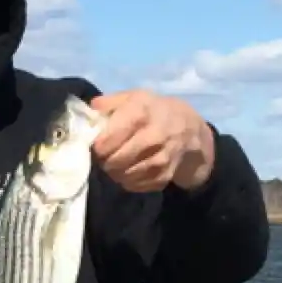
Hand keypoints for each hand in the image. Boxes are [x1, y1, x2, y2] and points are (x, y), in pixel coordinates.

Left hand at [90, 90, 214, 193]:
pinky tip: (128, 171)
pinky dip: (128, 181)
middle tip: (104, 157)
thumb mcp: (135, 97)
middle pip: (115, 160)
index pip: (108, 139)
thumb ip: (110, 102)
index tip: (97, 145)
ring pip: (124, 175)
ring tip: (115, 164)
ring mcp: (161, 158)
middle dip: (104, 161)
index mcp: (141, 113)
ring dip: (114, 172)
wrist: (190, 130)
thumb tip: (91, 109)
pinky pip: (136, 185)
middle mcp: (153, 136)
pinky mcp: (165, 176)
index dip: (97, 146)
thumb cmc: (154, 111)